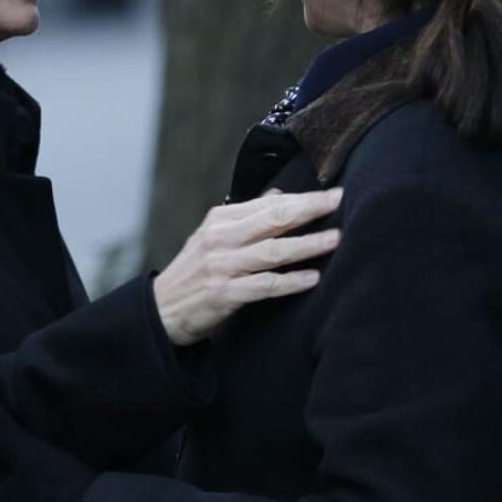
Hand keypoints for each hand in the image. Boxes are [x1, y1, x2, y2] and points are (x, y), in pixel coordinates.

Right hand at [154, 187, 342, 345]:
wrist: (162, 308)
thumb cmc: (194, 271)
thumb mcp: (214, 236)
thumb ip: (247, 216)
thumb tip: (279, 195)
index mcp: (220, 219)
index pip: (268, 203)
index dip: (302, 198)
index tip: (332, 193)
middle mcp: (221, 238)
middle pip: (273, 219)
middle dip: (309, 209)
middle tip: (339, 201)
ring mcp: (222, 266)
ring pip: (273, 251)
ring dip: (307, 245)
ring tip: (335, 239)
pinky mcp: (224, 293)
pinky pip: (265, 285)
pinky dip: (290, 282)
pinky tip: (313, 278)